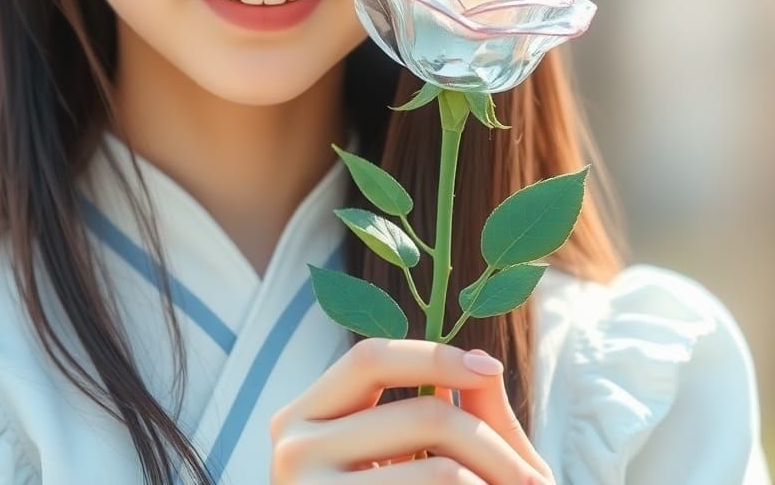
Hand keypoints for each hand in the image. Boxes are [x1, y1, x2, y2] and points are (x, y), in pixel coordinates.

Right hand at [269, 337, 555, 483]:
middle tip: (535, 479)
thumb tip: (484, 366)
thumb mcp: (416, 455)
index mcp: (307, 414)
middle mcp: (292, 448)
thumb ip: (453, 411)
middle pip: (422, 415)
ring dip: (495, 481)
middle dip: (491, 443)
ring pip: (443, 471)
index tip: (489, 365)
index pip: (369, 358)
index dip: (432, 355)